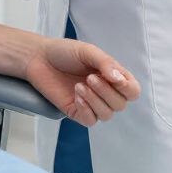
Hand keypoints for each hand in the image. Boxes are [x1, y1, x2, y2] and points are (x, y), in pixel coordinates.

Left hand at [25, 38, 140, 124]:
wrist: (38, 58)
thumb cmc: (64, 52)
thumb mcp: (87, 51)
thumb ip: (106, 63)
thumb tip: (119, 79)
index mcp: (112, 76)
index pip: (132, 91)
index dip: (127, 88)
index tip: (113, 77)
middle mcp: (104, 92)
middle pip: (120, 105)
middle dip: (106, 92)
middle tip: (89, 77)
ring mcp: (91, 103)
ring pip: (107, 115)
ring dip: (95, 100)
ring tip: (79, 85)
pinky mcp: (77, 112)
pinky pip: (91, 121)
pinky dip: (86, 110)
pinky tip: (76, 97)